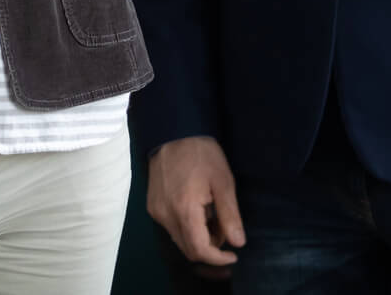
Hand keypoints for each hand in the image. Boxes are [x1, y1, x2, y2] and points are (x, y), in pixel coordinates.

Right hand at [146, 136, 242, 269]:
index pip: (200, 250)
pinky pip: (170, 227)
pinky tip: (197, 210)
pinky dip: (186, 228)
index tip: (233, 254)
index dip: (218, 258)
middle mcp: (165, 216)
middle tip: (224, 230)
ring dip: (197, 239)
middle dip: (209, 249)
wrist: (173, 131)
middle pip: (187, 250)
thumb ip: (230, 216)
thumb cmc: (202, 155)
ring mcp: (156, 211)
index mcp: (184, 210)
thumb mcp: (223, 182)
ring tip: (211, 217)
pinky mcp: (152, 205)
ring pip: (178, 240)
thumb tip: (238, 243)